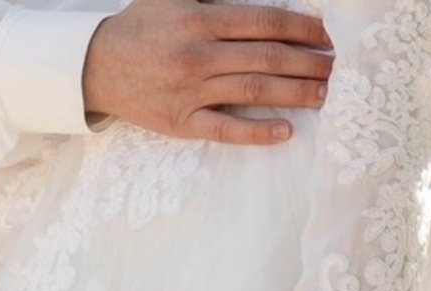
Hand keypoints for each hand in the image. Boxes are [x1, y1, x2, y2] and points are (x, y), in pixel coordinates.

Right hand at [82, 0, 332, 144]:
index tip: (325, 35)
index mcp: (201, 19)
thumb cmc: (141, 27)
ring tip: (322, 94)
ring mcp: (192, 92)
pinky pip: (226, 130)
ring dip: (294, 93)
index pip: (265, 22)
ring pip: (254, 92)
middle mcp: (199, 55)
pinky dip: (258, 132)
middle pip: (267, 58)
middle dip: (307, 62)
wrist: (96, 66)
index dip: (301, 28)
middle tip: (334, 67)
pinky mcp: (183, 123)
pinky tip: (286, 131)